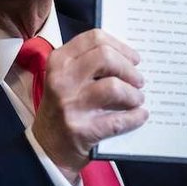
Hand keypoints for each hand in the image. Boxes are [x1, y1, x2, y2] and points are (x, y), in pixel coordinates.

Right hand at [30, 30, 147, 184]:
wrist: (46, 147)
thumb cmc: (63, 107)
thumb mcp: (65, 78)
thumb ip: (89, 64)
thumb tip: (129, 58)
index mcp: (59, 61)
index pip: (95, 38)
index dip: (121, 47)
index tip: (133, 58)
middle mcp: (61, 80)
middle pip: (105, 57)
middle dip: (129, 69)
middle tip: (138, 80)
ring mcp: (70, 105)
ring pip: (114, 87)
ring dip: (133, 94)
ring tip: (137, 99)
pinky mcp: (81, 130)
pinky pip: (118, 120)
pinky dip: (134, 117)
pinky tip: (140, 116)